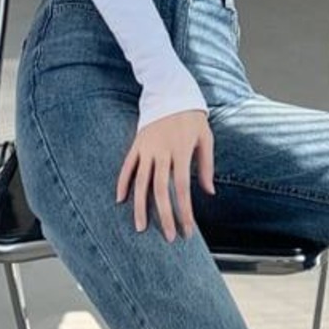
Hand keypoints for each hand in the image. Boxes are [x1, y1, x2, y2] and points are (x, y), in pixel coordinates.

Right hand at [116, 109, 214, 241]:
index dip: (184, 211)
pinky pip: (127, 166)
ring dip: (140, 206)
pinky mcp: (136, 144)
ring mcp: (147, 148)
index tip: (187, 230)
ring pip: (141, 182)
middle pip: (161, 190)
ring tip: (140, 227)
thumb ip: (207, 166)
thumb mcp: (206, 138)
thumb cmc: (193, 118)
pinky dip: (122, 183)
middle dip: (164, 216)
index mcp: (182, 151)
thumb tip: (209, 193)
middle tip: (168, 237)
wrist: (171, 91)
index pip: (183, 188)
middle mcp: (162, 151)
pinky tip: (120, 201)